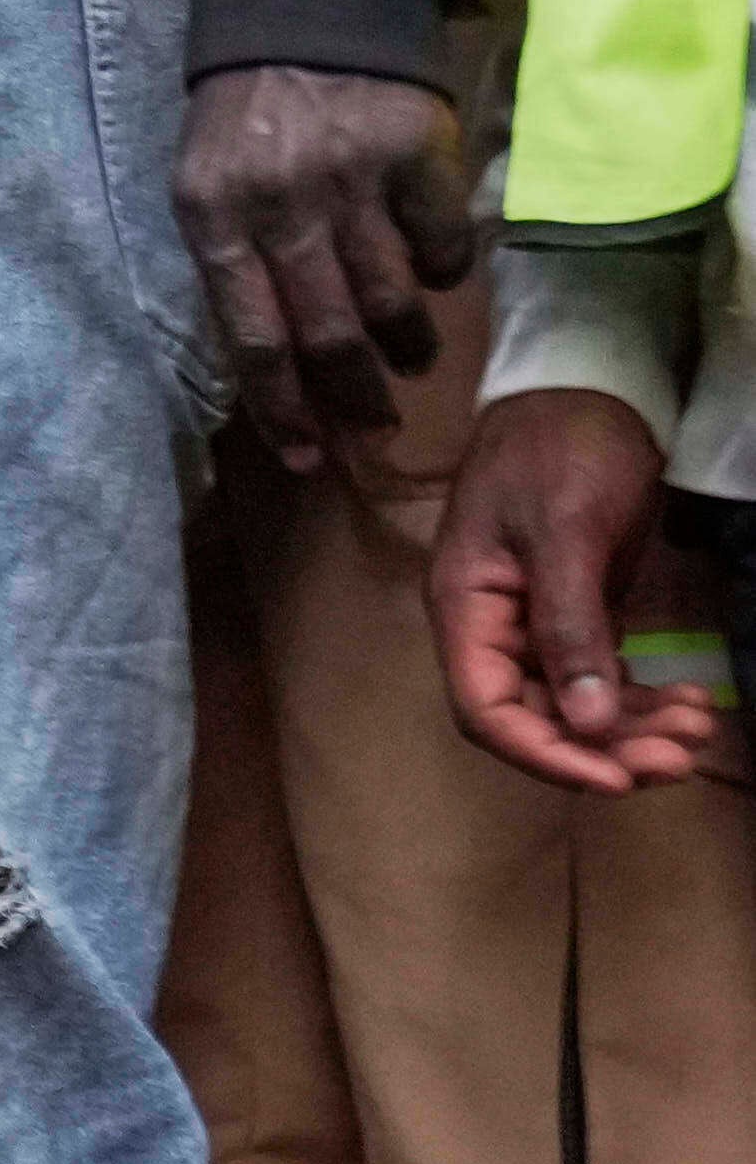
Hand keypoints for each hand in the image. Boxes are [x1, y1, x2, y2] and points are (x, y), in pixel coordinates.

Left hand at [179, 64, 482, 473]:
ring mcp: (353, 179)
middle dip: (354, 396)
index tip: (307, 457)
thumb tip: (277, 364)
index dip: (282, 407)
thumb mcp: (205, 183)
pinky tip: (434, 279)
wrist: (305, 5)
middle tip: (374, 426)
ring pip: (391, 300)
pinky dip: (443, 274)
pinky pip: (442, 245)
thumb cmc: (246, 115)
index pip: (250, 336)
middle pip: (328, 333)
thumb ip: (234, 262)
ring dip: (404, 346)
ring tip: (408, 359)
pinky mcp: (418, 154)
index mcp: (212, 216)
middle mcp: (281, 204)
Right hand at [434, 384, 725, 793]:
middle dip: (608, 747)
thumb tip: (588, 722)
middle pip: (537, 717)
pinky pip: (604, 677)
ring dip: (635, 728)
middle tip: (680, 758)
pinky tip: (689, 702)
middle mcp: (494, 626)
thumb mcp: (566, 532)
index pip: (488, 711)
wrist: (588, 386)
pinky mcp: (578, 610)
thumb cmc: (561, 448)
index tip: (617, 777)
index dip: (547, 754)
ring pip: (578, 704)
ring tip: (698, 729)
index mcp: (466, 608)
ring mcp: (534, 620)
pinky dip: (644, 698)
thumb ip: (571, 628)